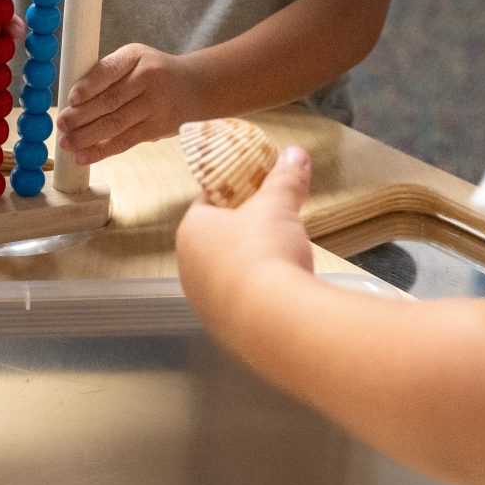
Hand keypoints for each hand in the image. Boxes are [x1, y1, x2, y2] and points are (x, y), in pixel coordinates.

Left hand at [56, 42, 194, 163]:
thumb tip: (71, 101)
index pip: (109, 70)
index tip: (71, 98)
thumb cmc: (153, 72)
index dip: (89, 86)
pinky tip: (83, 156)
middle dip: (81, 115)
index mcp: (136, 56)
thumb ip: (107, 73)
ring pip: (116, 124)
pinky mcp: (157, 129)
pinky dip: (102, 151)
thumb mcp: (134, 59)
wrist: (196, 87)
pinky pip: (125, 141)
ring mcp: (155, 106)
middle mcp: (148, 78)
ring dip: (87, 136)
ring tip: (66, 143)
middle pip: (110, 100)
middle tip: (61, 124)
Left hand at [176, 144, 316, 326]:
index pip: (208, 202)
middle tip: (273, 222)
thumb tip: (295, 154)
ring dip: (251, 265)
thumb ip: (284, 179)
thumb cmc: (264, 250)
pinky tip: (281, 291)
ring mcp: (205, 303)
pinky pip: (242, 303)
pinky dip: (259, 294)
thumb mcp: (278, 206)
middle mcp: (188, 268)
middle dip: (244, 230)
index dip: (233, 192)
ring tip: (282, 258)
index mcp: (191, 231)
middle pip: (217, 240)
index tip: (255, 189)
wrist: (275, 320)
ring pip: (228, 274)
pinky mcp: (226, 330)